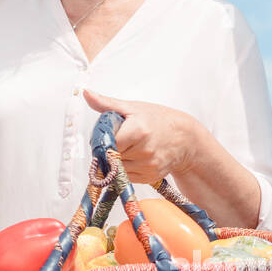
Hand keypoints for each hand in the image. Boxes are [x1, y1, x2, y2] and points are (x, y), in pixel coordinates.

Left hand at [82, 89, 199, 184]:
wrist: (185, 138)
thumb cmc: (158, 120)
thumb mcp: (132, 108)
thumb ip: (106, 103)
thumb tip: (86, 93)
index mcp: (138, 131)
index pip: (108, 143)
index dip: (104, 140)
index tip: (108, 135)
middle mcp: (144, 151)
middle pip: (111, 156)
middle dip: (110, 150)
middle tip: (121, 140)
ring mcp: (148, 166)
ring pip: (117, 169)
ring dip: (117, 161)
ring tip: (130, 148)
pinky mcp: (149, 177)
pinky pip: (127, 177)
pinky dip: (126, 169)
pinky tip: (136, 157)